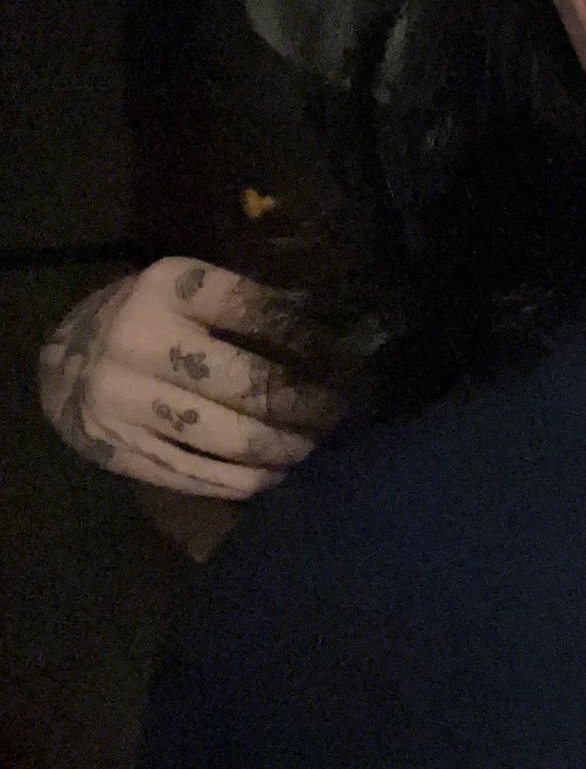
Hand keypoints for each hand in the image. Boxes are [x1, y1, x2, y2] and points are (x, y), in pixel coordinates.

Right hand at [36, 258, 345, 499]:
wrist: (59, 366)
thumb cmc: (147, 322)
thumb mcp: (185, 293)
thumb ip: (245, 305)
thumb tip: (327, 320)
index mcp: (163, 289)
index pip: (252, 309)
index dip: (308, 335)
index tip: (343, 354)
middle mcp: (139, 342)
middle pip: (249, 384)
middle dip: (307, 403)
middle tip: (340, 410)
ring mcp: (127, 402)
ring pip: (234, 438)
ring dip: (289, 447)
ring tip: (317, 443)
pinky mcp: (124, 452)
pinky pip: (205, 477)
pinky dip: (253, 479)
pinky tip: (280, 471)